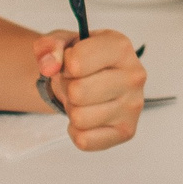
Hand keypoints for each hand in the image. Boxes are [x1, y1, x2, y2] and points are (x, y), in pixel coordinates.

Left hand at [36, 29, 146, 150]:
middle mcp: (133, 76)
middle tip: (77, 83)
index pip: (75, 62)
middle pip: (77, 92)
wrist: (97, 78)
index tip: (72, 63)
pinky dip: (77, 131)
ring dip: (72, 109)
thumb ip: (49, 47)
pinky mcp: (127, 131)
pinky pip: (84, 140)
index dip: (64, 64)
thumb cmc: (83, 60)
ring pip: (79, 118)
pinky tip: (87, 116)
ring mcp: (133, 106)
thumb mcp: (63, 43)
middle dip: (68, 88)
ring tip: (83, 99)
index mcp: (120, 47)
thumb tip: (49, 67)